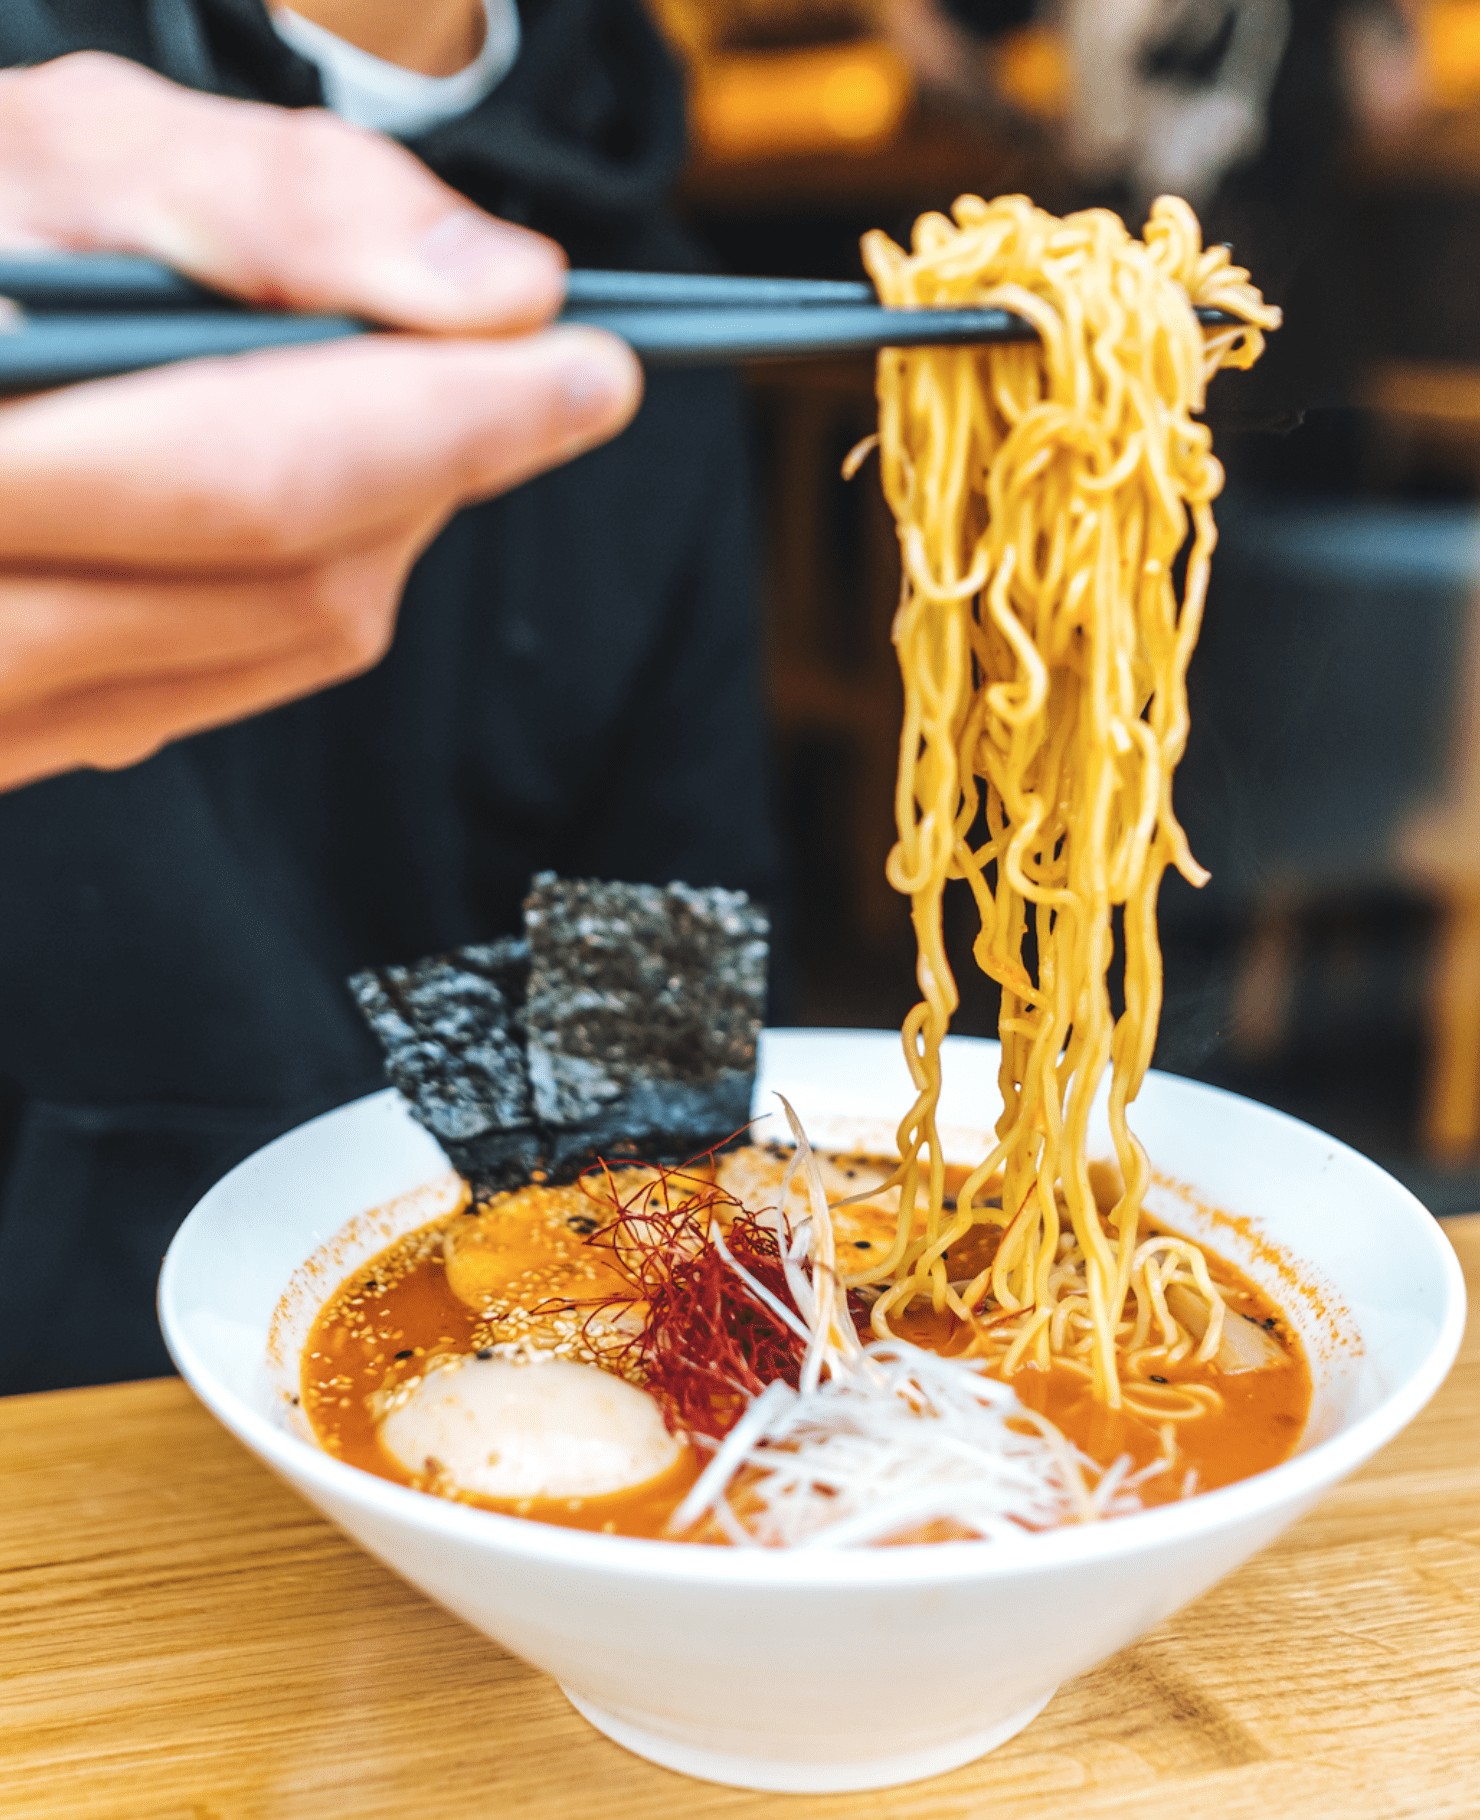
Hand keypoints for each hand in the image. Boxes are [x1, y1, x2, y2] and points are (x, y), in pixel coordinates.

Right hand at [0, 52, 641, 791]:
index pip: (255, 478)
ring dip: (392, 521)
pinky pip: (236, 675)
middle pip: (301, 582)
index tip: (592, 368)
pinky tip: (305, 487)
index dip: (453, 422)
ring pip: (290, 644)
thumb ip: (282, 206)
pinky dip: (309, 577)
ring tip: (403, 402)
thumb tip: (503, 289)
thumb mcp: (62, 154)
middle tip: (540, 375)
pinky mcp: (20, 743)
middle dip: (447, 464)